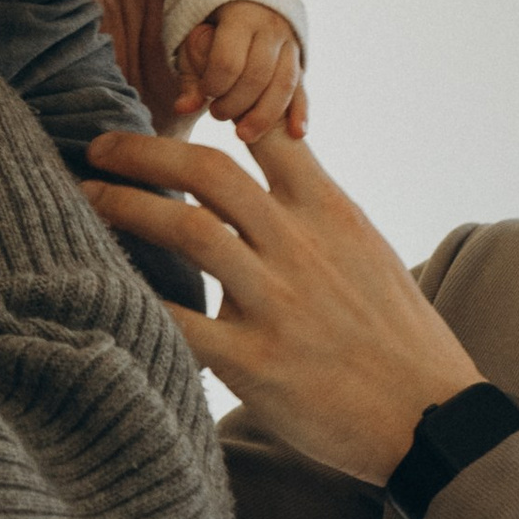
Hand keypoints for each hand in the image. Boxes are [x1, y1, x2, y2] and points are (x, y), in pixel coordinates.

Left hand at [81, 127, 479, 484]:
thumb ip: (317, 208)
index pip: (268, 134)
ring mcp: (277, 303)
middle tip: (98, 148)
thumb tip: (275, 164)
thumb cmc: (399, 336)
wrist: (431, 417)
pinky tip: (97, 286)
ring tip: (87, 199)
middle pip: (209, 173)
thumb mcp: (368, 250)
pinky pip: (180, 323)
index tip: (174, 102)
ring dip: (125, 208)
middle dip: (143, 152)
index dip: (218, 106)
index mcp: (331, 213)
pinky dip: (136, 299)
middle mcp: (301, 247)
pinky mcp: (255, 362)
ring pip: (187, 232)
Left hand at [174, 1, 307, 145]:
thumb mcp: (195, 45)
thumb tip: (183, 109)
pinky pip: (303, 89)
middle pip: (258, 75)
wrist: (250, 4)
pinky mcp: (300, 61)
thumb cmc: (214, 30)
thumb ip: (189, 78)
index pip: (228, 61)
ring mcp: (290, 44)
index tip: (205, 93)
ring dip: (264, 116)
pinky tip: (296, 134)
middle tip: (217, 114)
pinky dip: (300, 112)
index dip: (213, 85)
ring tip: (243, 135)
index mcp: (240, 17)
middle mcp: (270, 28)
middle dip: (235, 104)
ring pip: (284, 85)